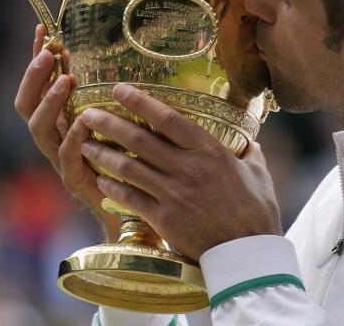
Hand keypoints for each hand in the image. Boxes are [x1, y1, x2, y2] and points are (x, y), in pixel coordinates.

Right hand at [14, 24, 120, 240]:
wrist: (133, 208)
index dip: (37, 59)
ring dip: (49, 102)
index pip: (38, 85)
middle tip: (48, 54)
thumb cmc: (125, 160)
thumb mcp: (113, 119)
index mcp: (59, 121)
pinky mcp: (75, 180)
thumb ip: (103, 92)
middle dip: (34, 77)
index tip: (42, 29)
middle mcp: (53, 139)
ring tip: (63, 81)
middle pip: (26, 105)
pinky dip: (74, 137)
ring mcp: (60, 160)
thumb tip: (106, 55)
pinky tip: (84, 119)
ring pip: (39, 129)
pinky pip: (68, 156)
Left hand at [67, 83, 282, 260]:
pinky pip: (130, 198)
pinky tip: (99, 179)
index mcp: (210, 151)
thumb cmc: (257, 212)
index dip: (141, 101)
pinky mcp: (164, 219)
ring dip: (102, 153)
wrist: (247, 254)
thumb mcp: (258, 174)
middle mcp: (187, 168)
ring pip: (128, 167)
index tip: (120, 89)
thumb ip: (250, 154)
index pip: (168, 118)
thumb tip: (250, 143)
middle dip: (109, 123)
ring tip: (84, 144)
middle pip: (139, 139)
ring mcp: (173, 194)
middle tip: (87, 113)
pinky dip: (112, 187)